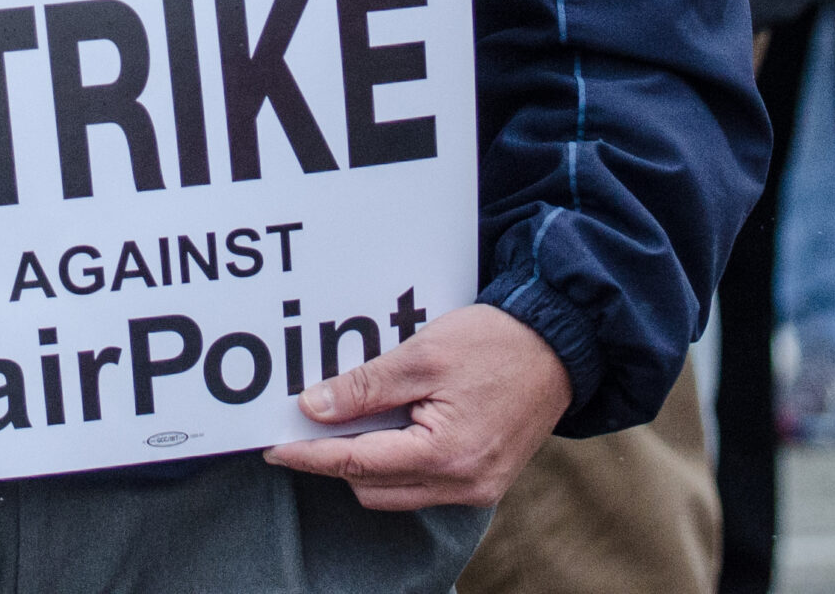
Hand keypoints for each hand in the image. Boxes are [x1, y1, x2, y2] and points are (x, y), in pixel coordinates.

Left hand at [264, 302, 572, 508]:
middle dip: (333, 460)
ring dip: (364, 461)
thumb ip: (365, 387)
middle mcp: (462, 484)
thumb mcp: (421, 356)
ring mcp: (476, 487)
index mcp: (445, 455)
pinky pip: (423, 481)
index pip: (356, 464)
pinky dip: (395, 459)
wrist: (562, 346)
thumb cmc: (496, 344)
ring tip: (341, 419)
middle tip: (302, 424)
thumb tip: (313, 409)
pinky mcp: (483, 478)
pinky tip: (383, 424)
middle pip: (373, 487)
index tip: (273, 447)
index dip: (309, 455)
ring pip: (396, 490)